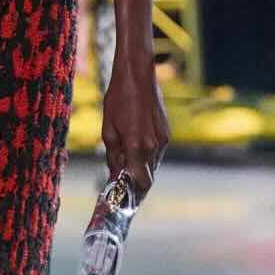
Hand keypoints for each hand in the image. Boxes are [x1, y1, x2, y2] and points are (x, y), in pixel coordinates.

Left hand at [101, 59, 168, 199]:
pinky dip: (146, 156)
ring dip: (140, 170)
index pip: (141, 183)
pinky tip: (133, 148)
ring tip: (125, 167)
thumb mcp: (108, 129)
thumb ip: (113, 155)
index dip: (132, 195)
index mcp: (138, 147)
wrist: (137, 76)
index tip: (121, 198)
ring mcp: (163, 140)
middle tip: (122, 188)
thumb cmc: (118, 99)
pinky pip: (156, 153)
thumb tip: (115, 174)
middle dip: (135, 185)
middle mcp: (154, 146)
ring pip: (152, 165)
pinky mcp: (166, 132)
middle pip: (148, 178)